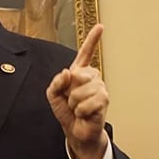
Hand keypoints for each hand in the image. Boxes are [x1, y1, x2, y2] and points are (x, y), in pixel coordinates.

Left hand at [47, 24, 109, 158]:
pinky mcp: (104, 100)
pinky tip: (85, 114)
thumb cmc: (67, 112)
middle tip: (72, 101)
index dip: (93, 39)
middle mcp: (93, 77)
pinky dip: (82, 111)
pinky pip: (88, 102)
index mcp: (79, 73)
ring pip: (81, 90)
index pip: (86, 53)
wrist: (76, 132)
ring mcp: (100, 88)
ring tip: (78, 109)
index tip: (100, 26)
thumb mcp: (53, 96)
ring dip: (75, 104)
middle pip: (78, 75)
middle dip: (69, 91)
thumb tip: (67, 72)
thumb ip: (56, 82)